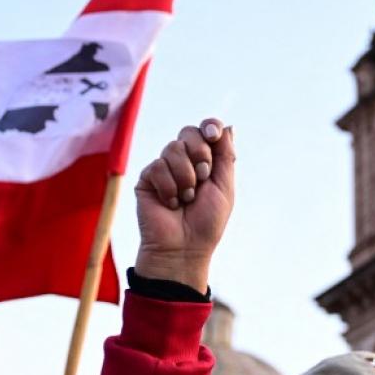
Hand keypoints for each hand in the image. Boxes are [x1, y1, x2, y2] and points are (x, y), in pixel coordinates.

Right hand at [134, 118, 234, 291]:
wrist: (183, 248)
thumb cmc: (207, 223)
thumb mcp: (224, 187)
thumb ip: (226, 156)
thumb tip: (228, 126)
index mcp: (206, 162)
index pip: (206, 130)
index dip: (210, 126)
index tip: (214, 135)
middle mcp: (185, 162)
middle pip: (188, 132)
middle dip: (200, 152)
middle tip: (203, 177)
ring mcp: (165, 169)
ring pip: (173, 148)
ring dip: (186, 176)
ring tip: (187, 198)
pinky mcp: (147, 179)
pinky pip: (157, 166)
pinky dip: (169, 187)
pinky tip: (170, 204)